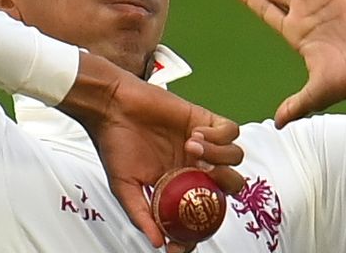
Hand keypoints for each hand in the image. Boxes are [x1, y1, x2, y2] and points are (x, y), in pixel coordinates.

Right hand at [59, 53, 244, 249]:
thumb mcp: (124, 186)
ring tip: (191, 146)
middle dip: (225, 184)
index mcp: (179, 184)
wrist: (111, 107)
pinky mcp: (204, 119)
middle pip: (231, 183)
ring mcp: (202, 144)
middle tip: (204, 175)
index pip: (203, 210)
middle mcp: (194, 165)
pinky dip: (219, 135)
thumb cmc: (115, 143)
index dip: (203, 226)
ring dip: (218, 154)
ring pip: (234, 157)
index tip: (189, 237)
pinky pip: (231, 130)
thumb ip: (141, 214)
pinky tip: (196, 134)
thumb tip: (157, 242)